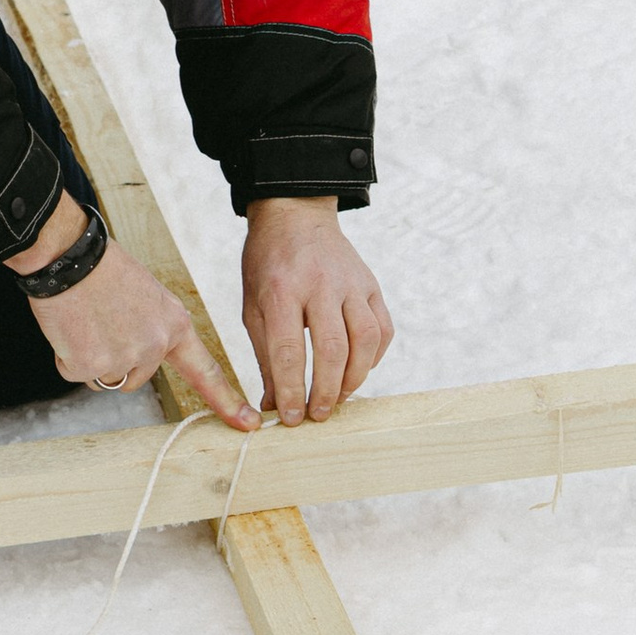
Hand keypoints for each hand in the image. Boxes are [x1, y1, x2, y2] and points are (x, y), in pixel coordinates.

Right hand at [14, 199, 257, 430]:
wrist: (68, 255)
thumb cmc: (104, 269)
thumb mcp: (146, 295)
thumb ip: (153, 329)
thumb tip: (139, 356)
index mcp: (174, 326)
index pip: (206, 371)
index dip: (227, 401)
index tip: (248, 424)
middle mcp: (155, 346)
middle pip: (135, 379)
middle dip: (116, 360)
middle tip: (101, 322)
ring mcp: (123, 359)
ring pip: (106, 379)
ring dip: (91, 359)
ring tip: (85, 321)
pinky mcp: (90, 366)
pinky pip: (76, 373)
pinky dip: (67, 355)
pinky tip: (69, 326)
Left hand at [242, 198, 391, 425]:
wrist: (295, 216)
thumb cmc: (268, 266)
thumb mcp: (253, 307)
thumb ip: (265, 356)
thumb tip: (273, 405)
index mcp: (281, 289)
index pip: (289, 351)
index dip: (292, 390)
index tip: (291, 418)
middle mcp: (319, 284)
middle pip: (332, 348)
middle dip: (326, 391)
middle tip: (318, 415)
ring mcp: (350, 282)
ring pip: (364, 339)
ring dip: (354, 378)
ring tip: (339, 397)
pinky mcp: (371, 283)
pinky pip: (382, 328)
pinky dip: (374, 356)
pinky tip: (358, 369)